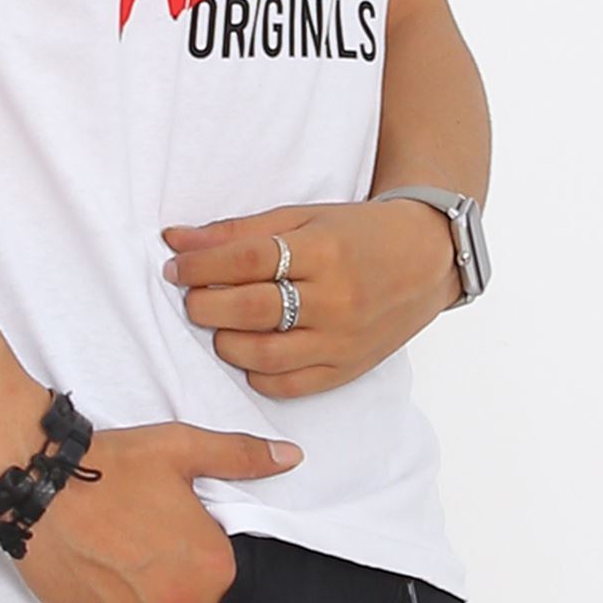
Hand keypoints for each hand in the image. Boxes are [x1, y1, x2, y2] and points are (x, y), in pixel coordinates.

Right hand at [14, 422, 303, 602]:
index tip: (179, 531)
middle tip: (149, 547)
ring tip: (128, 568)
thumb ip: (242, 457)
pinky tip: (114, 590)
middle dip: (182, 582)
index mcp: (214, 570)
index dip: (203, 550)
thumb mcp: (183, 448)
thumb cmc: (111, 466)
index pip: (227, 575)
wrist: (39, 486)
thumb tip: (290, 457)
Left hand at [160, 198, 461, 399]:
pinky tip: (249, 351)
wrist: (427, 258)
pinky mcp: (347, 369)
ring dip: (225, 341)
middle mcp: (335, 299)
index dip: (201, 265)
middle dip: (204, 305)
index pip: (248, 259)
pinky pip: (288, 386)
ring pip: (263, 355)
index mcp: (323, 251)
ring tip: (220, 323)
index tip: (174, 266)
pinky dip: (256, 373)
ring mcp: (342, 340)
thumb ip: (239, 231)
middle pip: (251, 310)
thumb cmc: (360, 232)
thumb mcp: (303, 217)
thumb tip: (175, 239)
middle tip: (192, 296)